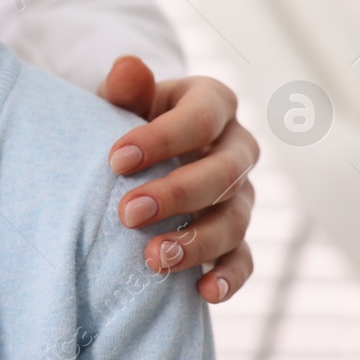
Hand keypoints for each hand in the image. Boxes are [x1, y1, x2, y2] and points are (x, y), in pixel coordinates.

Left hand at [99, 56, 256, 302]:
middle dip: (177, 195)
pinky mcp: (237, 235)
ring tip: (153, 258)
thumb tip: (127, 67)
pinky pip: (244, 258)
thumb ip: (125, 88)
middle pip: (224, 173)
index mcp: (212, 103)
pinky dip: (229, 277)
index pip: (201, 118)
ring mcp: (242, 194)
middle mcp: (237, 147)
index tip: (115, 160)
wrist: (138, 152)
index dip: (163, 139)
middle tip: (127, 214)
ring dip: (197, 242)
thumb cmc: (127, 118)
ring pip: (236, 220)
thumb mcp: (122, 99)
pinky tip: (203, 292)